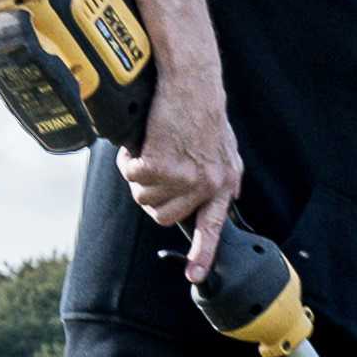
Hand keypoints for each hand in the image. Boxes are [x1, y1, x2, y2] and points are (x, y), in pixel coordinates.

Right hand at [118, 75, 243, 279]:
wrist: (192, 81)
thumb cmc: (202, 108)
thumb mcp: (224, 146)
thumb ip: (222, 174)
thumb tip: (227, 197)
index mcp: (225, 182)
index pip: (212, 227)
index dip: (202, 254)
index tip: (194, 276)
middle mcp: (208, 184)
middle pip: (164, 215)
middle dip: (151, 196)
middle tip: (152, 169)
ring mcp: (186, 177)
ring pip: (146, 198)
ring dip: (139, 177)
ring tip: (150, 149)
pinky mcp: (162, 165)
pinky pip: (133, 177)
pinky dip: (129, 161)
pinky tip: (139, 144)